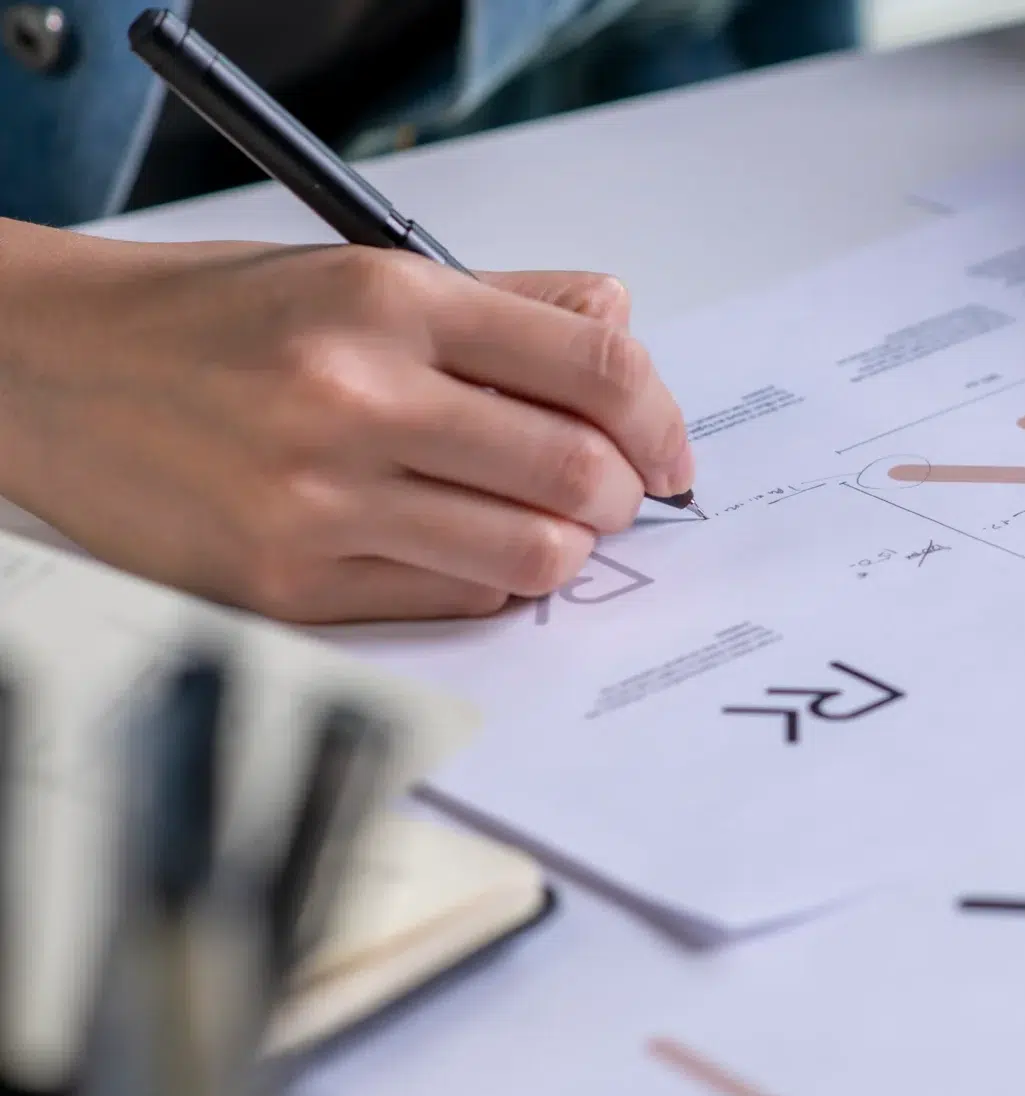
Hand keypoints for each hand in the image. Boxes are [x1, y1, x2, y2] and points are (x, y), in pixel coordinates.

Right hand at [0, 228, 692, 622]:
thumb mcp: (364, 272)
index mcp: (389, 303)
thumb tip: (624, 333)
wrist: (51, 370)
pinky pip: (457, 602)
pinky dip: (489, 580)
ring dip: (566, 547)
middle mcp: (355, 398)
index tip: (671, 450)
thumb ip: (512, 304)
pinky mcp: (286, 587)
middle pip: (580, 474)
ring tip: (541, 521)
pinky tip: (462, 546)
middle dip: (626, 494)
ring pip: (533, 555)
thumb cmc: (219, 321)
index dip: (663, 420)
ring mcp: (317, 502)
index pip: (596, 370)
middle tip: (614, 492)